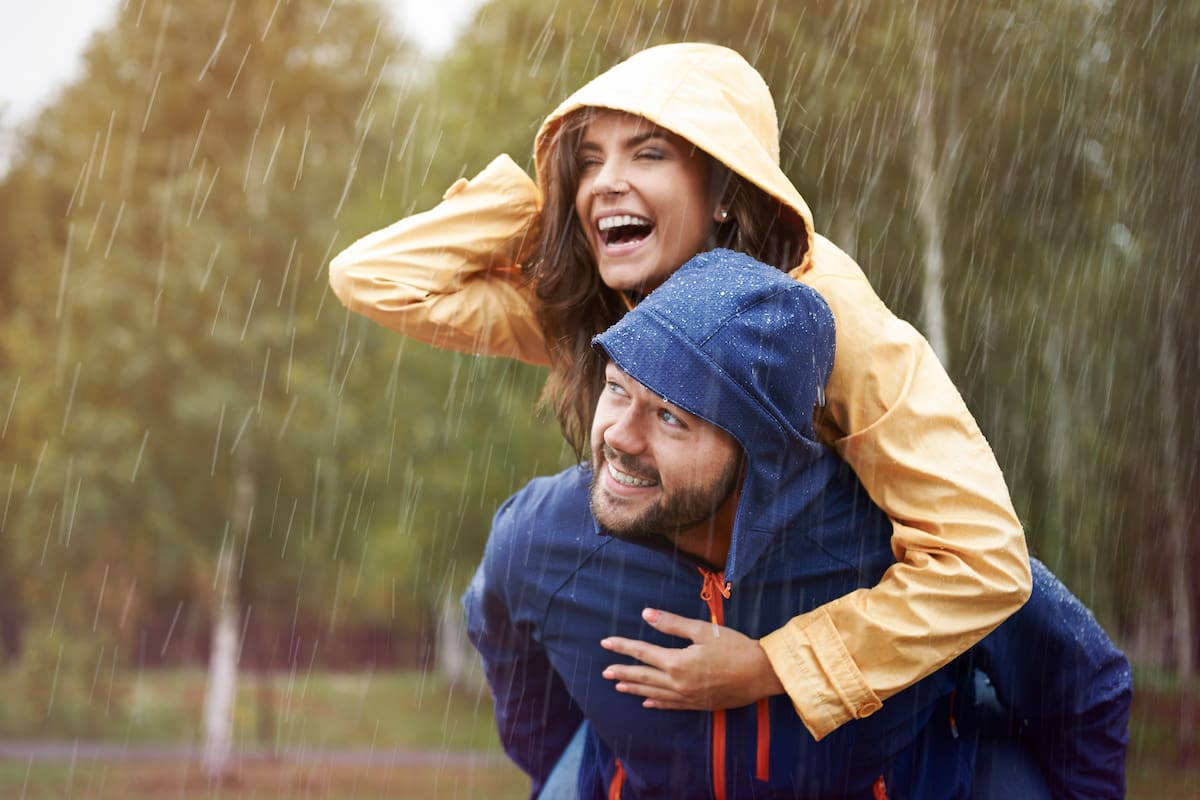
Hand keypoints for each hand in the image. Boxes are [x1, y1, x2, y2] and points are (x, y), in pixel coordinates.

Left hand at [600, 607, 784, 710]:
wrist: (762, 675)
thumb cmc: (735, 648)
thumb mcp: (703, 630)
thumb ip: (672, 623)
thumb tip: (646, 614)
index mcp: (677, 662)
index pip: (642, 652)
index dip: (622, 646)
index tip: (605, 642)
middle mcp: (678, 683)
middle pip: (643, 675)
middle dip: (623, 671)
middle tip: (605, 671)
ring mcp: (687, 697)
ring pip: (653, 692)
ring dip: (635, 687)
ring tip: (619, 685)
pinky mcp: (698, 704)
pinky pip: (670, 705)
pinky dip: (656, 702)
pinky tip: (647, 702)